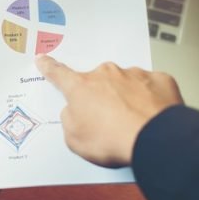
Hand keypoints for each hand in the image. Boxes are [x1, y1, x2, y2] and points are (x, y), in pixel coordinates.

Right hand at [35, 54, 182, 166]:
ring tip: (131, 122)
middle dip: (99, 97)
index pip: (58, 74)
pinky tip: (150, 116)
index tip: (43, 59)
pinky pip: (149, 87)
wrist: (155, 140)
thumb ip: (69, 120)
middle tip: (107, 120)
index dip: (49, 67)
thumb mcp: (74, 139)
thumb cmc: (113, 140)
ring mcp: (133, 75)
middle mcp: (105, 75)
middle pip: (96, 83)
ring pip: (123, 83)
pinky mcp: (158, 80)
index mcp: (80, 87)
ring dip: (125, 98)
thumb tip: (75, 112)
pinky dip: (148, 99)